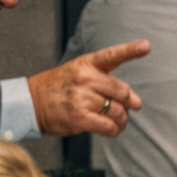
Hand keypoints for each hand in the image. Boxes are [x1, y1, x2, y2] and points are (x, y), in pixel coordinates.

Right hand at [27, 41, 147, 136]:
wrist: (31, 103)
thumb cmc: (59, 88)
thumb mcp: (77, 72)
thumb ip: (106, 81)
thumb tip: (135, 101)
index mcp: (86, 63)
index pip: (111, 55)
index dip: (130, 50)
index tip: (146, 46)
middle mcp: (84, 78)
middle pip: (122, 91)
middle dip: (129, 103)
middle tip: (129, 109)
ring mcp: (80, 98)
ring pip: (117, 111)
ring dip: (122, 120)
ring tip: (118, 122)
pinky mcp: (78, 117)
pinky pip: (108, 126)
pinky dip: (114, 130)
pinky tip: (112, 130)